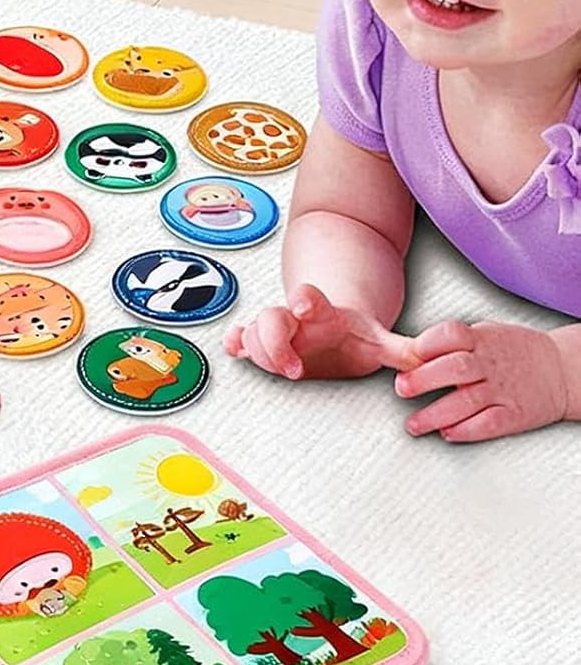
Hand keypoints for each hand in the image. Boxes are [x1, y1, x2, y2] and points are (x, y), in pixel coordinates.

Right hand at [224, 284, 412, 379]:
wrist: (332, 328)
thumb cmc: (352, 335)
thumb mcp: (378, 341)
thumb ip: (403, 350)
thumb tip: (428, 359)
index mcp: (321, 313)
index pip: (307, 296)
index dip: (303, 298)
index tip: (303, 306)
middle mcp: (293, 320)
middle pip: (269, 318)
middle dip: (274, 343)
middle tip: (294, 368)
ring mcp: (276, 331)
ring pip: (251, 333)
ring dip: (257, 349)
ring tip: (278, 367)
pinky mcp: (263, 345)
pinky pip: (239, 339)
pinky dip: (234, 343)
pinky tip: (235, 350)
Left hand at [396, 320, 569, 442]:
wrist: (562, 370)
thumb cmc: (512, 352)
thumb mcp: (484, 335)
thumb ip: (449, 344)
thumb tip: (405, 354)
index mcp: (480, 339)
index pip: (450, 335)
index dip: (424, 345)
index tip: (405, 357)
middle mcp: (490, 364)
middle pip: (454, 368)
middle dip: (423, 380)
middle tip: (402, 389)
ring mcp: (503, 389)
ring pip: (465, 402)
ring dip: (434, 415)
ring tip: (413, 425)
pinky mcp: (515, 414)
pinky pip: (488, 424)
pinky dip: (465, 430)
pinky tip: (447, 433)